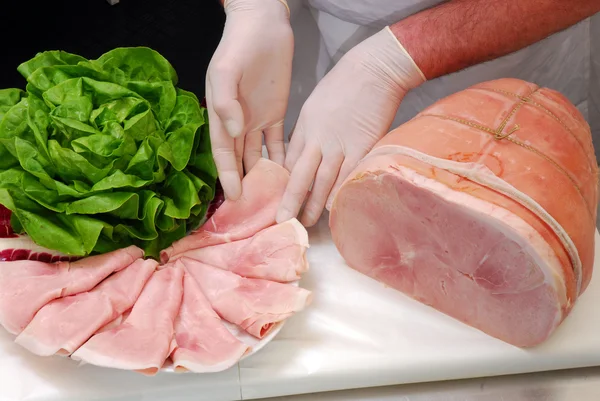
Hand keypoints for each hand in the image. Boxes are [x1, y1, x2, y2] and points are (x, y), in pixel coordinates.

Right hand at [206, 0, 292, 199]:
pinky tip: (289, 175)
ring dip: (265, 175)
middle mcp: (238, 122)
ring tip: (274, 197)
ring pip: (260, 155)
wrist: (263, 25)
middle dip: (245, 183)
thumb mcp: (226, 70)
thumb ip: (225, 102)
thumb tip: (233, 131)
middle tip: (254, 208)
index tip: (235, 198)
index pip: (223, 152)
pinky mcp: (277, 114)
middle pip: (240, 160)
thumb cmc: (239, 46)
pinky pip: (280, 142)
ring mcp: (257, 119)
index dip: (228, 175)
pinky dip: (282, 158)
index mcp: (221, 114)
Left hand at [276, 27, 425, 225]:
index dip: (283, 182)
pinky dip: (340, 193)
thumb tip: (301, 153)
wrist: (373, 70)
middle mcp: (318, 139)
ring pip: (323, 181)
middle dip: (289, 199)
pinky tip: (335, 208)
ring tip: (308, 221)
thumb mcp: (313, 105)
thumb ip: (306, 131)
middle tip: (282, 219)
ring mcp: (340, 145)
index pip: (289, 161)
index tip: (276, 198)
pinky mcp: (362, 148)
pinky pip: (348, 177)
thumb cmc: (344, 83)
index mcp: (304, 127)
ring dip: (315, 203)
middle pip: (300, 175)